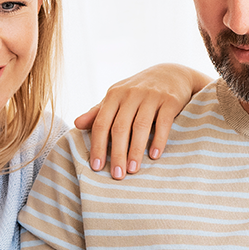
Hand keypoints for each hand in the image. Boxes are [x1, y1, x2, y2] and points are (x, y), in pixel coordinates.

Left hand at [74, 64, 207, 179]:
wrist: (172, 74)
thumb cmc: (139, 91)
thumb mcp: (117, 98)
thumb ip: (98, 112)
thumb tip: (76, 124)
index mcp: (114, 95)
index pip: (101, 123)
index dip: (98, 146)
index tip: (96, 167)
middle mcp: (131, 94)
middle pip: (120, 127)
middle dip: (117, 153)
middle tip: (117, 175)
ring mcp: (152, 96)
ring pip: (140, 126)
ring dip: (136, 150)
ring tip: (133, 170)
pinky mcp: (170, 100)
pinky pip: (163, 123)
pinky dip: (158, 140)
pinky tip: (154, 156)